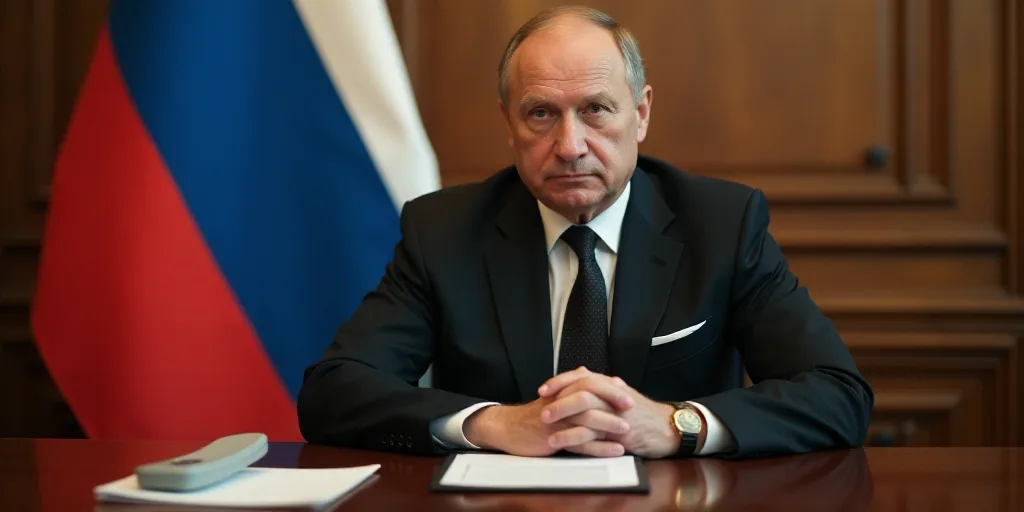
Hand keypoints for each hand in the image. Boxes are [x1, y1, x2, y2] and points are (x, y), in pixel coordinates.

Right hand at [464, 383, 635, 456]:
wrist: (507, 429)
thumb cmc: (533, 415)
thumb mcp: (552, 398)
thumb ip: (571, 386)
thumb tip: (587, 372)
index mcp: (562, 391)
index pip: (590, 383)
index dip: (610, 388)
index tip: (628, 394)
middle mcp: (560, 401)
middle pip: (591, 395)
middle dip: (613, 399)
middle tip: (632, 407)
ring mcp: (557, 419)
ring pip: (587, 418)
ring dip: (609, 423)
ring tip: (627, 430)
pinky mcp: (554, 437)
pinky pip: (581, 442)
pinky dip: (600, 447)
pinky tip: (615, 451)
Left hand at [538, 367, 682, 457]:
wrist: (669, 428)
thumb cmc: (644, 413)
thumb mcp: (622, 394)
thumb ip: (601, 385)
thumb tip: (583, 371)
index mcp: (611, 385)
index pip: (582, 377)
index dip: (560, 382)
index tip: (543, 389)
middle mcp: (612, 396)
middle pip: (582, 391)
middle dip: (559, 399)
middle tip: (541, 407)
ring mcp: (616, 415)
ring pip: (585, 412)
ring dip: (562, 418)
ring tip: (544, 425)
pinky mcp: (618, 435)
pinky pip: (591, 435)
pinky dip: (573, 438)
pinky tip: (559, 443)